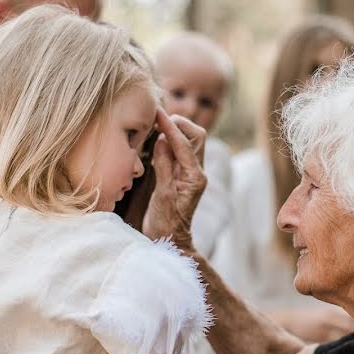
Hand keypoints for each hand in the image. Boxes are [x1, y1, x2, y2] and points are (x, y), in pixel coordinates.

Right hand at [142, 110, 206, 249]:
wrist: (169, 240)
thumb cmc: (165, 223)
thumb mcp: (162, 195)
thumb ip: (163, 166)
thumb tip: (161, 140)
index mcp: (195, 178)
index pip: (184, 144)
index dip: (170, 127)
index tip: (157, 113)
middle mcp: (198, 173)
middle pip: (196, 136)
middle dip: (179, 124)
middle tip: (157, 120)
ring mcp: (192, 173)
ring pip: (190, 141)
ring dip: (175, 131)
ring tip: (155, 127)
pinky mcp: (183, 174)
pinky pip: (181, 150)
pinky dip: (170, 141)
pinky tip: (156, 141)